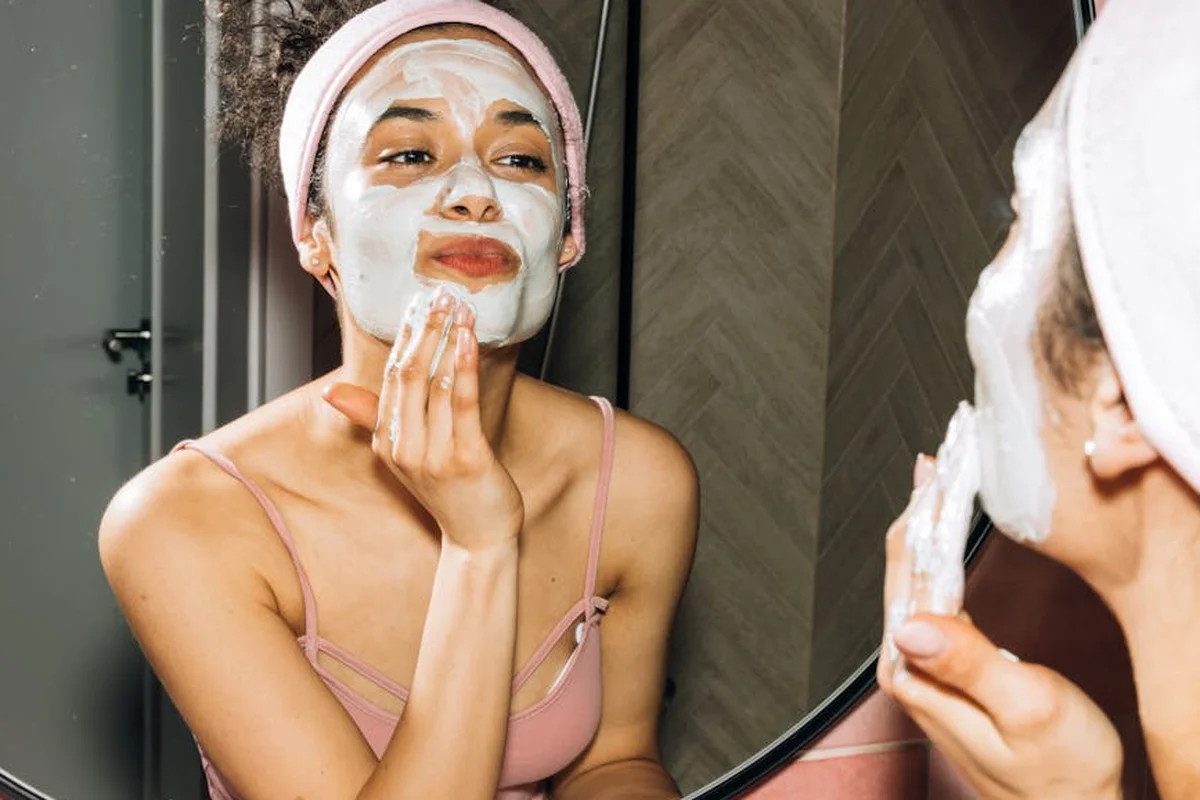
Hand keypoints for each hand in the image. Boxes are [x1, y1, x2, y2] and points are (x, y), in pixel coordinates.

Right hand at [323, 287, 523, 551]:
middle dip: (423, 331)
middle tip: (437, 294)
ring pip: (435, 384)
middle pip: (408, 376)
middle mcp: (404, 448)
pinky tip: (470, 340)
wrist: (478, 538)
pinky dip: (464, 368)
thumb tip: (331, 392)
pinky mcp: (465, 459)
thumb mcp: (405, 456)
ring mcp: (434, 455)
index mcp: (387, 443)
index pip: (390, 379)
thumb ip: (373, 418)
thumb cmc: (450, 493)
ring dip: (447, 340)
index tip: (415, 303)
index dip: (403, 339)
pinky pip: (461, 404)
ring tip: (458, 307)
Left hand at [877, 459, 1123, 799]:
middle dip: (921, 503)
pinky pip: (932, 591)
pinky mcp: (945, 664)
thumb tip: (911, 622)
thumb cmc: (1058, 775)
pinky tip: (943, 529)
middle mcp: (908, 664)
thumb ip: (970, 662)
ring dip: (926, 520)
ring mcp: (924, 663)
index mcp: (917, 669)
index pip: (913, 569)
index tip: (942, 464)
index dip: (927, 511)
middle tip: (942, 450)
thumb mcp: (1027, 712)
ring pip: (915, 573)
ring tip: (939, 472)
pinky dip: (938, 550)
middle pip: (906, 563)